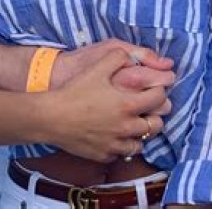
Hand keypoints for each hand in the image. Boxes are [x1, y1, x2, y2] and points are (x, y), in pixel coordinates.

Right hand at [36, 49, 169, 161]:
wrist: (51, 117)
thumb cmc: (75, 91)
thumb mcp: (97, 67)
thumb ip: (118, 56)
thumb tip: (132, 55)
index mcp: (128, 105)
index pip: (159, 98)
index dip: (160, 90)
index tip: (154, 87)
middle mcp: (126, 128)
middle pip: (156, 125)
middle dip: (155, 114)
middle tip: (147, 106)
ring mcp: (115, 144)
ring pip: (141, 144)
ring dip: (141, 133)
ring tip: (134, 123)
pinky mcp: (103, 155)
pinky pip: (121, 154)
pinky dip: (123, 146)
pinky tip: (115, 136)